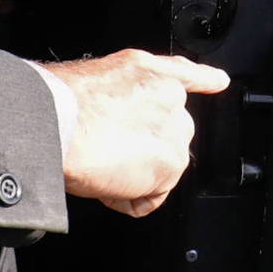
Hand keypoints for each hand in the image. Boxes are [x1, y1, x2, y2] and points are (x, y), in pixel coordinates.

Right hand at [46, 49, 230, 215]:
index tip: (219, 82)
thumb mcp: (95, 79)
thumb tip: (116, 118)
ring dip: (131, 176)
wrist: (53, 122)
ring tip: (98, 164)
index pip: (185, 74)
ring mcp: (174, 131)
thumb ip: (122, 93)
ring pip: (160, 167)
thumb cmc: (57, 104)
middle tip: (104, 150)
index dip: (203, 80)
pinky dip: (125, 200)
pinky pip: (150, 198)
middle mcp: (169, 97)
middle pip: (169, 133)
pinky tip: (105, 183)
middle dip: (142, 149)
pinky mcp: (170, 163)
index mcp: (148, 71)